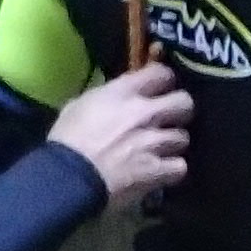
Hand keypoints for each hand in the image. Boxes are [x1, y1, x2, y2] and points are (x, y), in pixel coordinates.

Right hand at [52, 61, 190, 206]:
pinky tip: (163, 172)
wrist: (69, 176)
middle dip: (180, 110)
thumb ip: (104, 99)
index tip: (162, 86)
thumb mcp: (79, 106)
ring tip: (162, 151)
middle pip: (184, 102)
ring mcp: (154, 142)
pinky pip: (180, 167)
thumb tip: (113, 98)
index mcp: (122, 93)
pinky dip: (172, 170)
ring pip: (183, 137)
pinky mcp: (157, 170)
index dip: (165, 79)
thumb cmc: (66, 140)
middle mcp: (145, 113)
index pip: (161, 74)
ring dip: (174, 144)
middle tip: (171, 119)